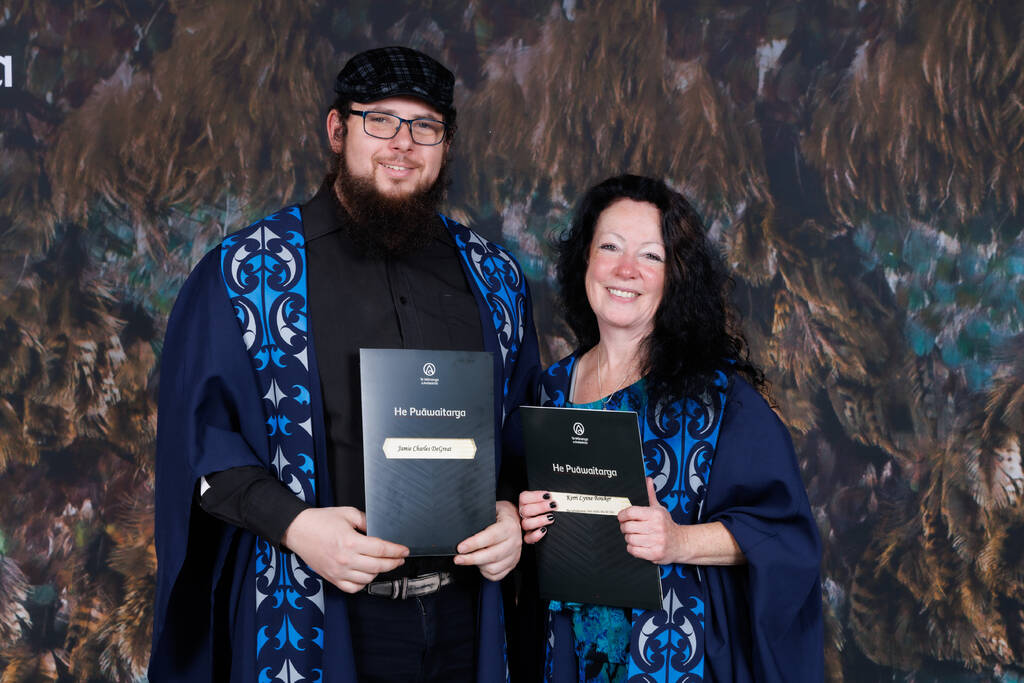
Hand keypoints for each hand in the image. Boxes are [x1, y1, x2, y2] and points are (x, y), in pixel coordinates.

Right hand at [281, 506, 408, 592]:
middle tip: (399, 558)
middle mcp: (345, 559)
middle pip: (378, 566)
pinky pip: (352, 588)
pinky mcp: (332, 578)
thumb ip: (366, 521)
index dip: (396, 551)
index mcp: (350, 542)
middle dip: (393, 562)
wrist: (297, 530)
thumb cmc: (320, 521)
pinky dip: (362, 584)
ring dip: (379, 572)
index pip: (381, 549)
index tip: (404, 550)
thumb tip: (378, 529)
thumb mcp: (347, 513)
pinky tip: (366, 575)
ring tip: (383, 564)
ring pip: (367, 579)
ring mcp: (338, 571)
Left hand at [453, 501, 521, 580]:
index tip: (461, 548)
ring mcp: (514, 554)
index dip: (474, 544)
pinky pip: (496, 575)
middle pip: (492, 555)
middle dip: (471, 559)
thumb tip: (462, 527)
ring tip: (470, 558)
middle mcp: (514, 542)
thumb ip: (479, 518)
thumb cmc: (500, 514)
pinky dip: (485, 572)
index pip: (491, 537)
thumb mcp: (490, 509)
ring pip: (493, 568)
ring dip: (478, 565)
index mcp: (509, 526)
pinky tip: (480, 564)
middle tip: (458, 558)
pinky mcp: (512, 564)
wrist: (515, 519)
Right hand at [518, 490, 556, 543]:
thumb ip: (546, 498)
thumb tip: (554, 496)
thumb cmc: (546, 511)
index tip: (548, 495)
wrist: (544, 527)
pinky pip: (528, 538)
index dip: (535, 496)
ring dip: (540, 520)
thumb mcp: (544, 502)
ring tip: (551, 517)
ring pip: (526, 524)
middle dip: (541, 507)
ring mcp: (524, 527)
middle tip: (553, 505)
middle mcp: (522, 515)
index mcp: (524, 504)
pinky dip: (536, 535)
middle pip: (525, 510)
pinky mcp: (528, 537)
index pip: (523, 497)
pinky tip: (544, 530)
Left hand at [617, 477, 682, 564]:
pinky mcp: (654, 553)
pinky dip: (633, 548)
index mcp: (655, 514)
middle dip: (625, 527)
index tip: (622, 517)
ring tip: (635, 536)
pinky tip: (639, 544)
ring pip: (629, 539)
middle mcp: (656, 527)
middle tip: (629, 527)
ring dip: (629, 538)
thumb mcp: (659, 508)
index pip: (630, 512)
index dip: (622, 515)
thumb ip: (650, 494)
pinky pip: (633, 550)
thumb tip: (647, 480)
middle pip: (627, 527)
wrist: (681, 543)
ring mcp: (656, 541)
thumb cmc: (667, 525)